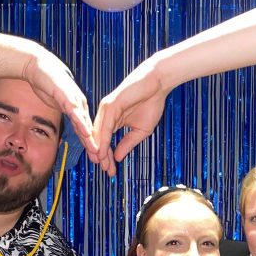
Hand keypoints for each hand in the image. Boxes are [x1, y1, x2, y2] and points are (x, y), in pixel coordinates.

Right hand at [21, 51, 96, 160]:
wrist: (38, 65)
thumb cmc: (48, 83)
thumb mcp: (59, 102)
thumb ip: (66, 112)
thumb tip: (71, 122)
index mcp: (79, 107)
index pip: (87, 129)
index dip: (92, 144)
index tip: (97, 159)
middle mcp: (80, 104)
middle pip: (89, 129)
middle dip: (95, 146)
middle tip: (103, 161)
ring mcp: (74, 99)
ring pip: (84, 121)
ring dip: (90, 137)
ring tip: (97, 150)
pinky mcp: (66, 94)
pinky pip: (74, 110)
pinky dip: (80, 121)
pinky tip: (85, 131)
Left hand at [93, 56, 169, 175]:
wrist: (158, 84)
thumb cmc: (151, 103)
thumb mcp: (140, 131)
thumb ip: (127, 143)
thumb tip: (118, 157)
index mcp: (112, 120)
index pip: (105, 142)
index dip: (107, 157)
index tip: (111, 171)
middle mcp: (106, 115)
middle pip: (98, 140)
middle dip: (101, 157)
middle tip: (106, 171)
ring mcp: (106, 110)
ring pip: (98, 134)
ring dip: (99, 151)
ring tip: (101, 164)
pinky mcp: (110, 105)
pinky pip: (104, 126)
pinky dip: (101, 140)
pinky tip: (102, 151)